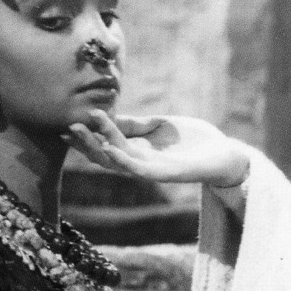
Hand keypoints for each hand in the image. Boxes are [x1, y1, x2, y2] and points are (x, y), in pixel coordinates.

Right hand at [66, 111, 250, 187]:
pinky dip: (123, 160)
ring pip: (117, 162)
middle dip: (85, 142)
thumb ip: (137, 124)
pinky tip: (109, 149)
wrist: (225, 153)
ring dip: (97, 148)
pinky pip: (140, 169)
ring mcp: (152, 170)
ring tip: (80, 131)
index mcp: (138, 151)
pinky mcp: (166, 174)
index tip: (67, 120)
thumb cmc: (194, 140)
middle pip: (104, 155)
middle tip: (66, 126)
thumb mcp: (160, 125)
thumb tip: (110, 115)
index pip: (105, 144)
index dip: (87, 135)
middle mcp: (141, 163)